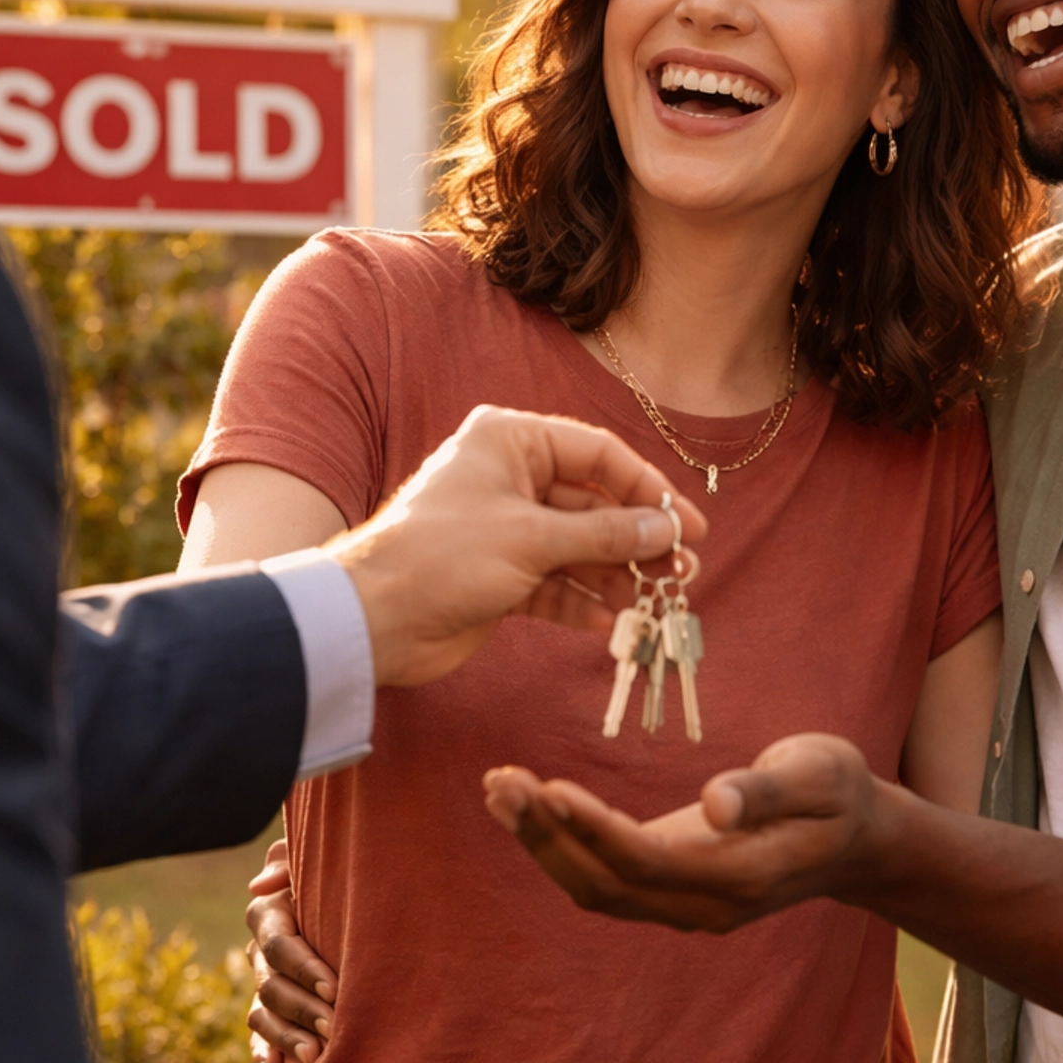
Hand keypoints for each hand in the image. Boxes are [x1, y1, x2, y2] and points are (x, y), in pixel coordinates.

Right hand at [244, 836, 336, 1062]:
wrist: (345, 900)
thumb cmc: (337, 876)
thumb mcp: (320, 862)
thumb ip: (288, 865)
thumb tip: (259, 886)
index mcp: (269, 914)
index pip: (280, 945)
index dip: (304, 968)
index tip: (334, 988)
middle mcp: (261, 953)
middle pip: (272, 987)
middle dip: (302, 1010)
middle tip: (334, 1028)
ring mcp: (263, 985)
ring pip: (262, 1016)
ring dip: (287, 1038)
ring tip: (314, 1058)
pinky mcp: (269, 1012)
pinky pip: (258, 1037)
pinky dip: (263, 1057)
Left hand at [329, 406, 705, 687]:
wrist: (373, 619)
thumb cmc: (443, 557)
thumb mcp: (533, 539)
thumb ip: (605, 534)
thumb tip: (666, 530)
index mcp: (511, 441)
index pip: (598, 455)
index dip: (648, 490)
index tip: (689, 526)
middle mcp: (508, 477)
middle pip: (593, 503)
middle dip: (636, 539)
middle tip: (681, 571)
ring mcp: (504, 527)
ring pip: (577, 546)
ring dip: (615, 574)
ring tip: (656, 601)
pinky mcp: (498, 574)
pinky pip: (554, 581)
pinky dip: (581, 600)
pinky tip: (611, 621)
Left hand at [483, 734, 895, 932]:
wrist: (855, 839)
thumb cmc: (837, 792)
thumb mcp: (820, 774)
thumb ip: (767, 790)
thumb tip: (714, 803)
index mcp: (741, 877)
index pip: (647, 862)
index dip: (594, 830)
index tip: (549, 788)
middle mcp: (704, 904)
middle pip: (605, 885)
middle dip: (548, 836)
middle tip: (502, 780)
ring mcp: (684, 905)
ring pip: (595, 888)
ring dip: (542, 842)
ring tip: (500, 787)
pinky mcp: (669, 889)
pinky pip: (602, 877)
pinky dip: (559, 844)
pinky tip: (527, 805)